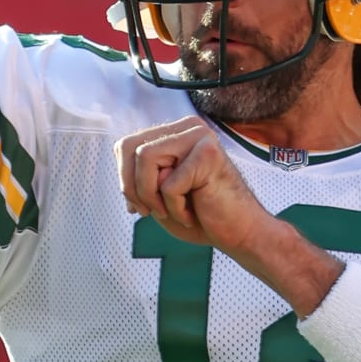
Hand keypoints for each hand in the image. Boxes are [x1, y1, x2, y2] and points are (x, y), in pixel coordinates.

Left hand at [116, 118, 273, 253]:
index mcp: (177, 133)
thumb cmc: (203, 214)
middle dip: (131, 186)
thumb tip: (120, 161)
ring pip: (144, 158)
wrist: (240, 233)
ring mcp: (200, 137)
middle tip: (148, 211)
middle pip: (130, 147)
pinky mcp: (208, 154)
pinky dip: (175, 209)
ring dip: (151, 196)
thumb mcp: (160, 192)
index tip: (139, 204)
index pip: (127, 144)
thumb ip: (141, 174)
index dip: (124, 177)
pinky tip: (193, 214)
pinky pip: (168, 184)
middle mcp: (189, 128)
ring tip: (171, 211)